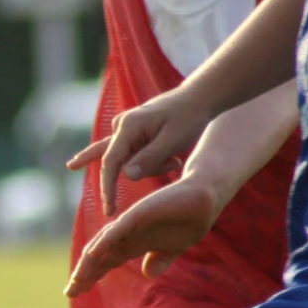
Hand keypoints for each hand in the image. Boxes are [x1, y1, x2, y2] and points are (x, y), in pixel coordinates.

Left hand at [65, 178, 223, 296]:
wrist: (206, 197)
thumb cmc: (189, 220)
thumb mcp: (173, 248)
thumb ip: (159, 260)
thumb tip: (147, 273)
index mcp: (133, 243)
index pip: (106, 262)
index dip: (91, 277)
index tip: (76, 292)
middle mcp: (127, 234)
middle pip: (99, 257)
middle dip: (85, 275)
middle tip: (69, 291)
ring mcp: (131, 223)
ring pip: (104, 245)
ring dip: (89, 263)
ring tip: (76, 279)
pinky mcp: (139, 213)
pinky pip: (118, 230)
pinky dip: (105, 242)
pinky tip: (91, 254)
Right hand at [68, 87, 211, 214]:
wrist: (199, 98)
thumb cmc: (188, 117)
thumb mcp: (173, 139)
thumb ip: (149, 158)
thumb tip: (125, 175)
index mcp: (128, 126)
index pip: (110, 161)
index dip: (107, 187)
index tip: (109, 209)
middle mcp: (121, 126)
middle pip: (115, 162)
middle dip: (130, 177)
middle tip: (123, 201)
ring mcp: (126, 129)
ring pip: (129, 161)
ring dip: (153, 167)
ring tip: (176, 159)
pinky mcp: (134, 133)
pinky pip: (134, 156)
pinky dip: (151, 164)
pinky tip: (172, 159)